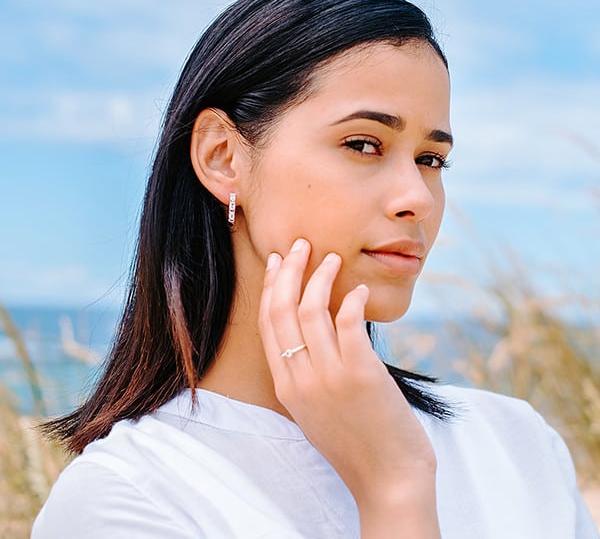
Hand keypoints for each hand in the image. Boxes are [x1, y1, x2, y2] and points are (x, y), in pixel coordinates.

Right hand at [258, 238, 439, 537]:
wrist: (387, 480)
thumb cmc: (356, 444)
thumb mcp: (315, 411)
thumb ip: (307, 374)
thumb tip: (316, 331)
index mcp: (286, 386)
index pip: (268, 324)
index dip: (272, 288)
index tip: (279, 263)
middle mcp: (300, 378)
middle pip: (283, 310)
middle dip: (290, 271)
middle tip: (300, 245)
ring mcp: (328, 376)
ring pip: (312, 310)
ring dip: (321, 277)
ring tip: (333, 259)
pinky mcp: (360, 373)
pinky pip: (348, 322)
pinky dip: (353, 300)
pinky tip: (360, 290)